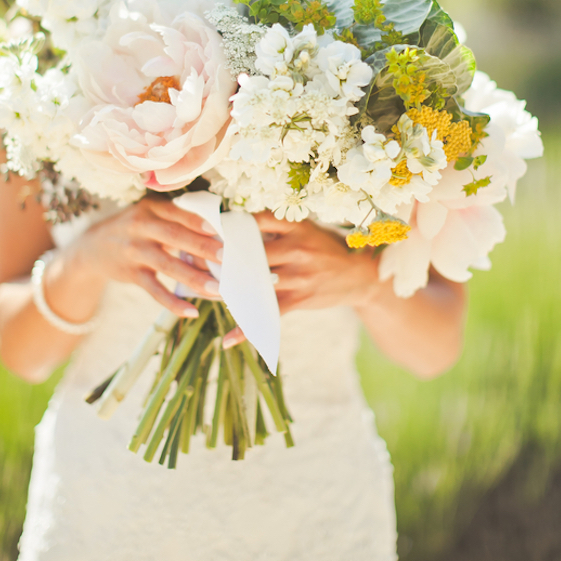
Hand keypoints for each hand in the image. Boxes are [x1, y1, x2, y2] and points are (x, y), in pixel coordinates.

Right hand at [59, 194, 223, 318]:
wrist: (92, 246)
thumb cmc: (134, 228)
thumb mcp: (148, 214)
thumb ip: (175, 219)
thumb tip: (216, 233)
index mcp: (150, 209)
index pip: (176, 213)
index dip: (196, 221)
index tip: (218, 230)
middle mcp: (140, 227)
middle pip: (173, 236)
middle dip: (200, 247)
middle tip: (225, 257)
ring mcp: (134, 251)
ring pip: (167, 265)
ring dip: (193, 278)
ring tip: (217, 289)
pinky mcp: (131, 274)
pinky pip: (154, 290)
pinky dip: (172, 302)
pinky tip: (190, 311)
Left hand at [223, 213, 374, 346]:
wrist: (360, 275)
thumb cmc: (327, 248)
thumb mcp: (308, 228)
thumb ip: (278, 227)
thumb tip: (238, 224)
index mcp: (296, 227)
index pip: (257, 221)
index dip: (232, 225)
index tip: (210, 229)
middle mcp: (296, 249)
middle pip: (250, 252)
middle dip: (225, 258)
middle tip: (200, 260)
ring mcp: (298, 275)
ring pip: (255, 282)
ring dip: (230, 289)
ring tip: (208, 291)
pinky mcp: (300, 299)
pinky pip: (269, 313)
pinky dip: (247, 328)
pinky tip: (228, 339)